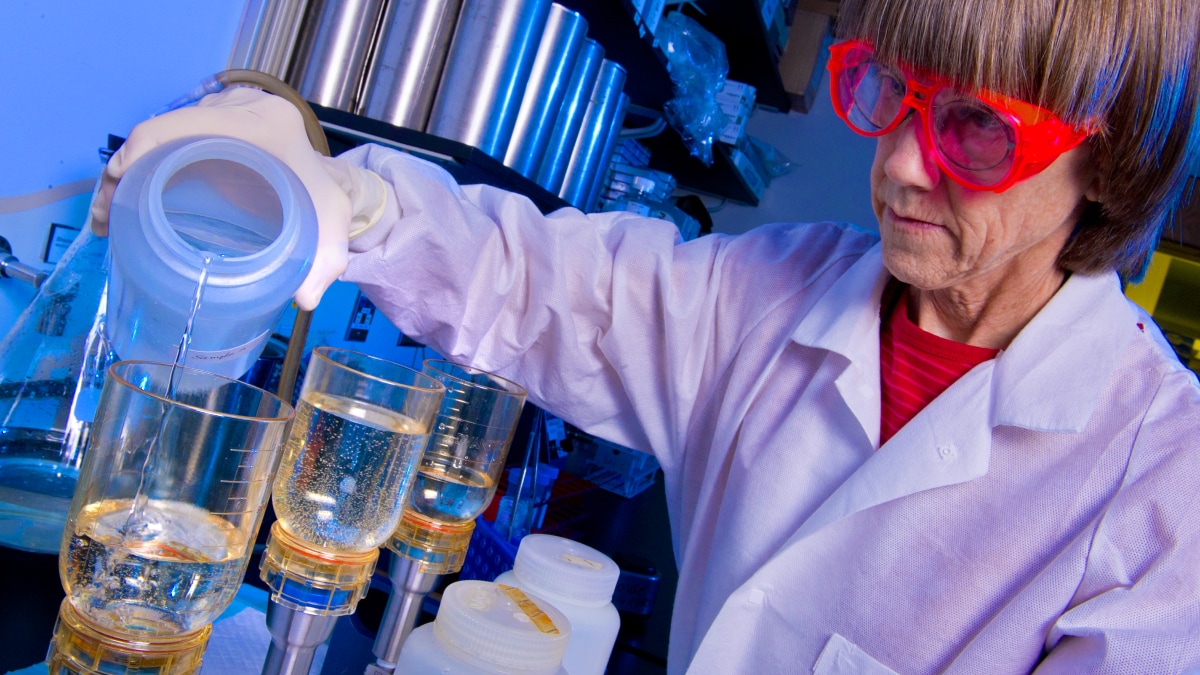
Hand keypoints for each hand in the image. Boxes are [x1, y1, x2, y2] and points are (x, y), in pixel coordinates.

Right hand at [90, 87, 385, 309]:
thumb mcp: (331, 225)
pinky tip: (125, 203)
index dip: (139, 156)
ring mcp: (219, 110)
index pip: (181, 126)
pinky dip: (142, 167)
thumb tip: (305, 299)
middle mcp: (237, 106)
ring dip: (126, 174)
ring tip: (109, 219)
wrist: (325, 180)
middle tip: (106, 220)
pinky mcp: (208, 121)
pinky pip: (166, 138)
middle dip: (123, 174)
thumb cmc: (322, 200)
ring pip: (157, 136)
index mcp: (262, 122)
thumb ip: (327, 260)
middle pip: (160, 131)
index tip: (117, 198)